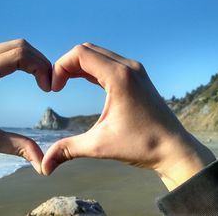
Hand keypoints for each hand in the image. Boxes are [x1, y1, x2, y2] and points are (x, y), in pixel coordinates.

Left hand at [0, 39, 50, 173]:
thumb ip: (17, 147)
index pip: (19, 55)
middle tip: (49, 83)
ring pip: (13, 46)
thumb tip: (42, 163)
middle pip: (19, 46)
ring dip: (32, 59)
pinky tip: (28, 74)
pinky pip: (4, 51)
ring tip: (41, 79)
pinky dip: (21, 59)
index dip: (40, 67)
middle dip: (40, 61)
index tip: (47, 88)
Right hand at [42, 43, 214, 189]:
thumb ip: (68, 149)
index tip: (54, 89)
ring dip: (79, 65)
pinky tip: (83, 82)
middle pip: (88, 50)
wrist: (174, 149)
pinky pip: (109, 63)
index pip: (80, 54)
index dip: (60, 67)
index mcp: (119, 77)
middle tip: (57, 85)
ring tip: (65, 83)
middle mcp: (128, 67)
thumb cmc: (142, 145)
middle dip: (67, 64)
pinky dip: (92, 69)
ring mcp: (135, 70)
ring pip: (98, 55)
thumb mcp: (100, 146)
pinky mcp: (137, 76)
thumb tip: (43, 167)